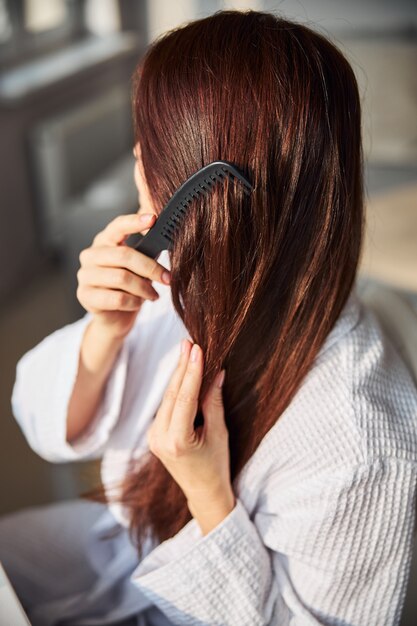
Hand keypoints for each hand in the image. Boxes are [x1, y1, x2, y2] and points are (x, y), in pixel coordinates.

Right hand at [76, 212, 170, 338]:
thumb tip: (165, 238)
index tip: (154, 219)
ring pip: (122, 278)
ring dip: (144, 288)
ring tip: (153, 295)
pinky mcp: (85, 295)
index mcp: (104, 241)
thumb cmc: (129, 286)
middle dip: (150, 267)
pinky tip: (139, 303)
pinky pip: (117, 298)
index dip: (135, 222)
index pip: (118, 226)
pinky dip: (134, 302)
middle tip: (168, 278)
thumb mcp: (140, 266)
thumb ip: (148, 250)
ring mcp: (85, 275)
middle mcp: (90, 255)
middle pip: (124, 255)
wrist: (115, 316)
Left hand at [147, 339, 235, 534]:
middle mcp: (160, 438)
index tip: (197, 349)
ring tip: (188, 351)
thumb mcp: (219, 433)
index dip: (191, 371)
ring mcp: (154, 437)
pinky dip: (176, 388)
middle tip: (190, 343)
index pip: (184, 397)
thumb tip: (216, 372)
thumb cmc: (217, 465)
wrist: (203, 492)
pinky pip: (166, 406)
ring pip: (168, 398)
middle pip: (172, 394)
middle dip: (182, 367)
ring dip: (179, 375)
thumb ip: (214, 402)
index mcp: (177, 441)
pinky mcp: (154, 434)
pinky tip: (184, 372)